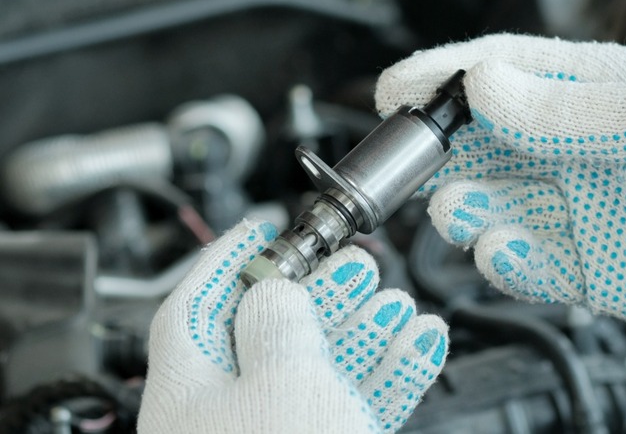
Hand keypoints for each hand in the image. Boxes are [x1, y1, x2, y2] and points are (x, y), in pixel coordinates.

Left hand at [138, 220, 447, 432]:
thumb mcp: (279, 377)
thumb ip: (277, 318)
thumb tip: (278, 291)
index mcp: (190, 391)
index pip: (197, 302)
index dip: (229, 255)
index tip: (264, 225)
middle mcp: (228, 417)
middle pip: (272, 331)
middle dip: (321, 290)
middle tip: (354, 262)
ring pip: (325, 368)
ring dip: (367, 329)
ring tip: (398, 300)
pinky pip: (359, 405)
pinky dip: (392, 374)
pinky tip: (422, 346)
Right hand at [376, 34, 625, 333]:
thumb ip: (561, 110)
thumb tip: (481, 86)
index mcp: (588, 93)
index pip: (498, 74)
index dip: (441, 78)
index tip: (395, 91)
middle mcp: (570, 149)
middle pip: (478, 144)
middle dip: (438, 153)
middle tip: (413, 167)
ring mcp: (572, 208)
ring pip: (488, 205)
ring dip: (460, 208)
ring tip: (460, 208)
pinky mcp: (580, 266)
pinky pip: (521, 263)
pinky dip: (501, 260)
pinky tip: (505, 250)